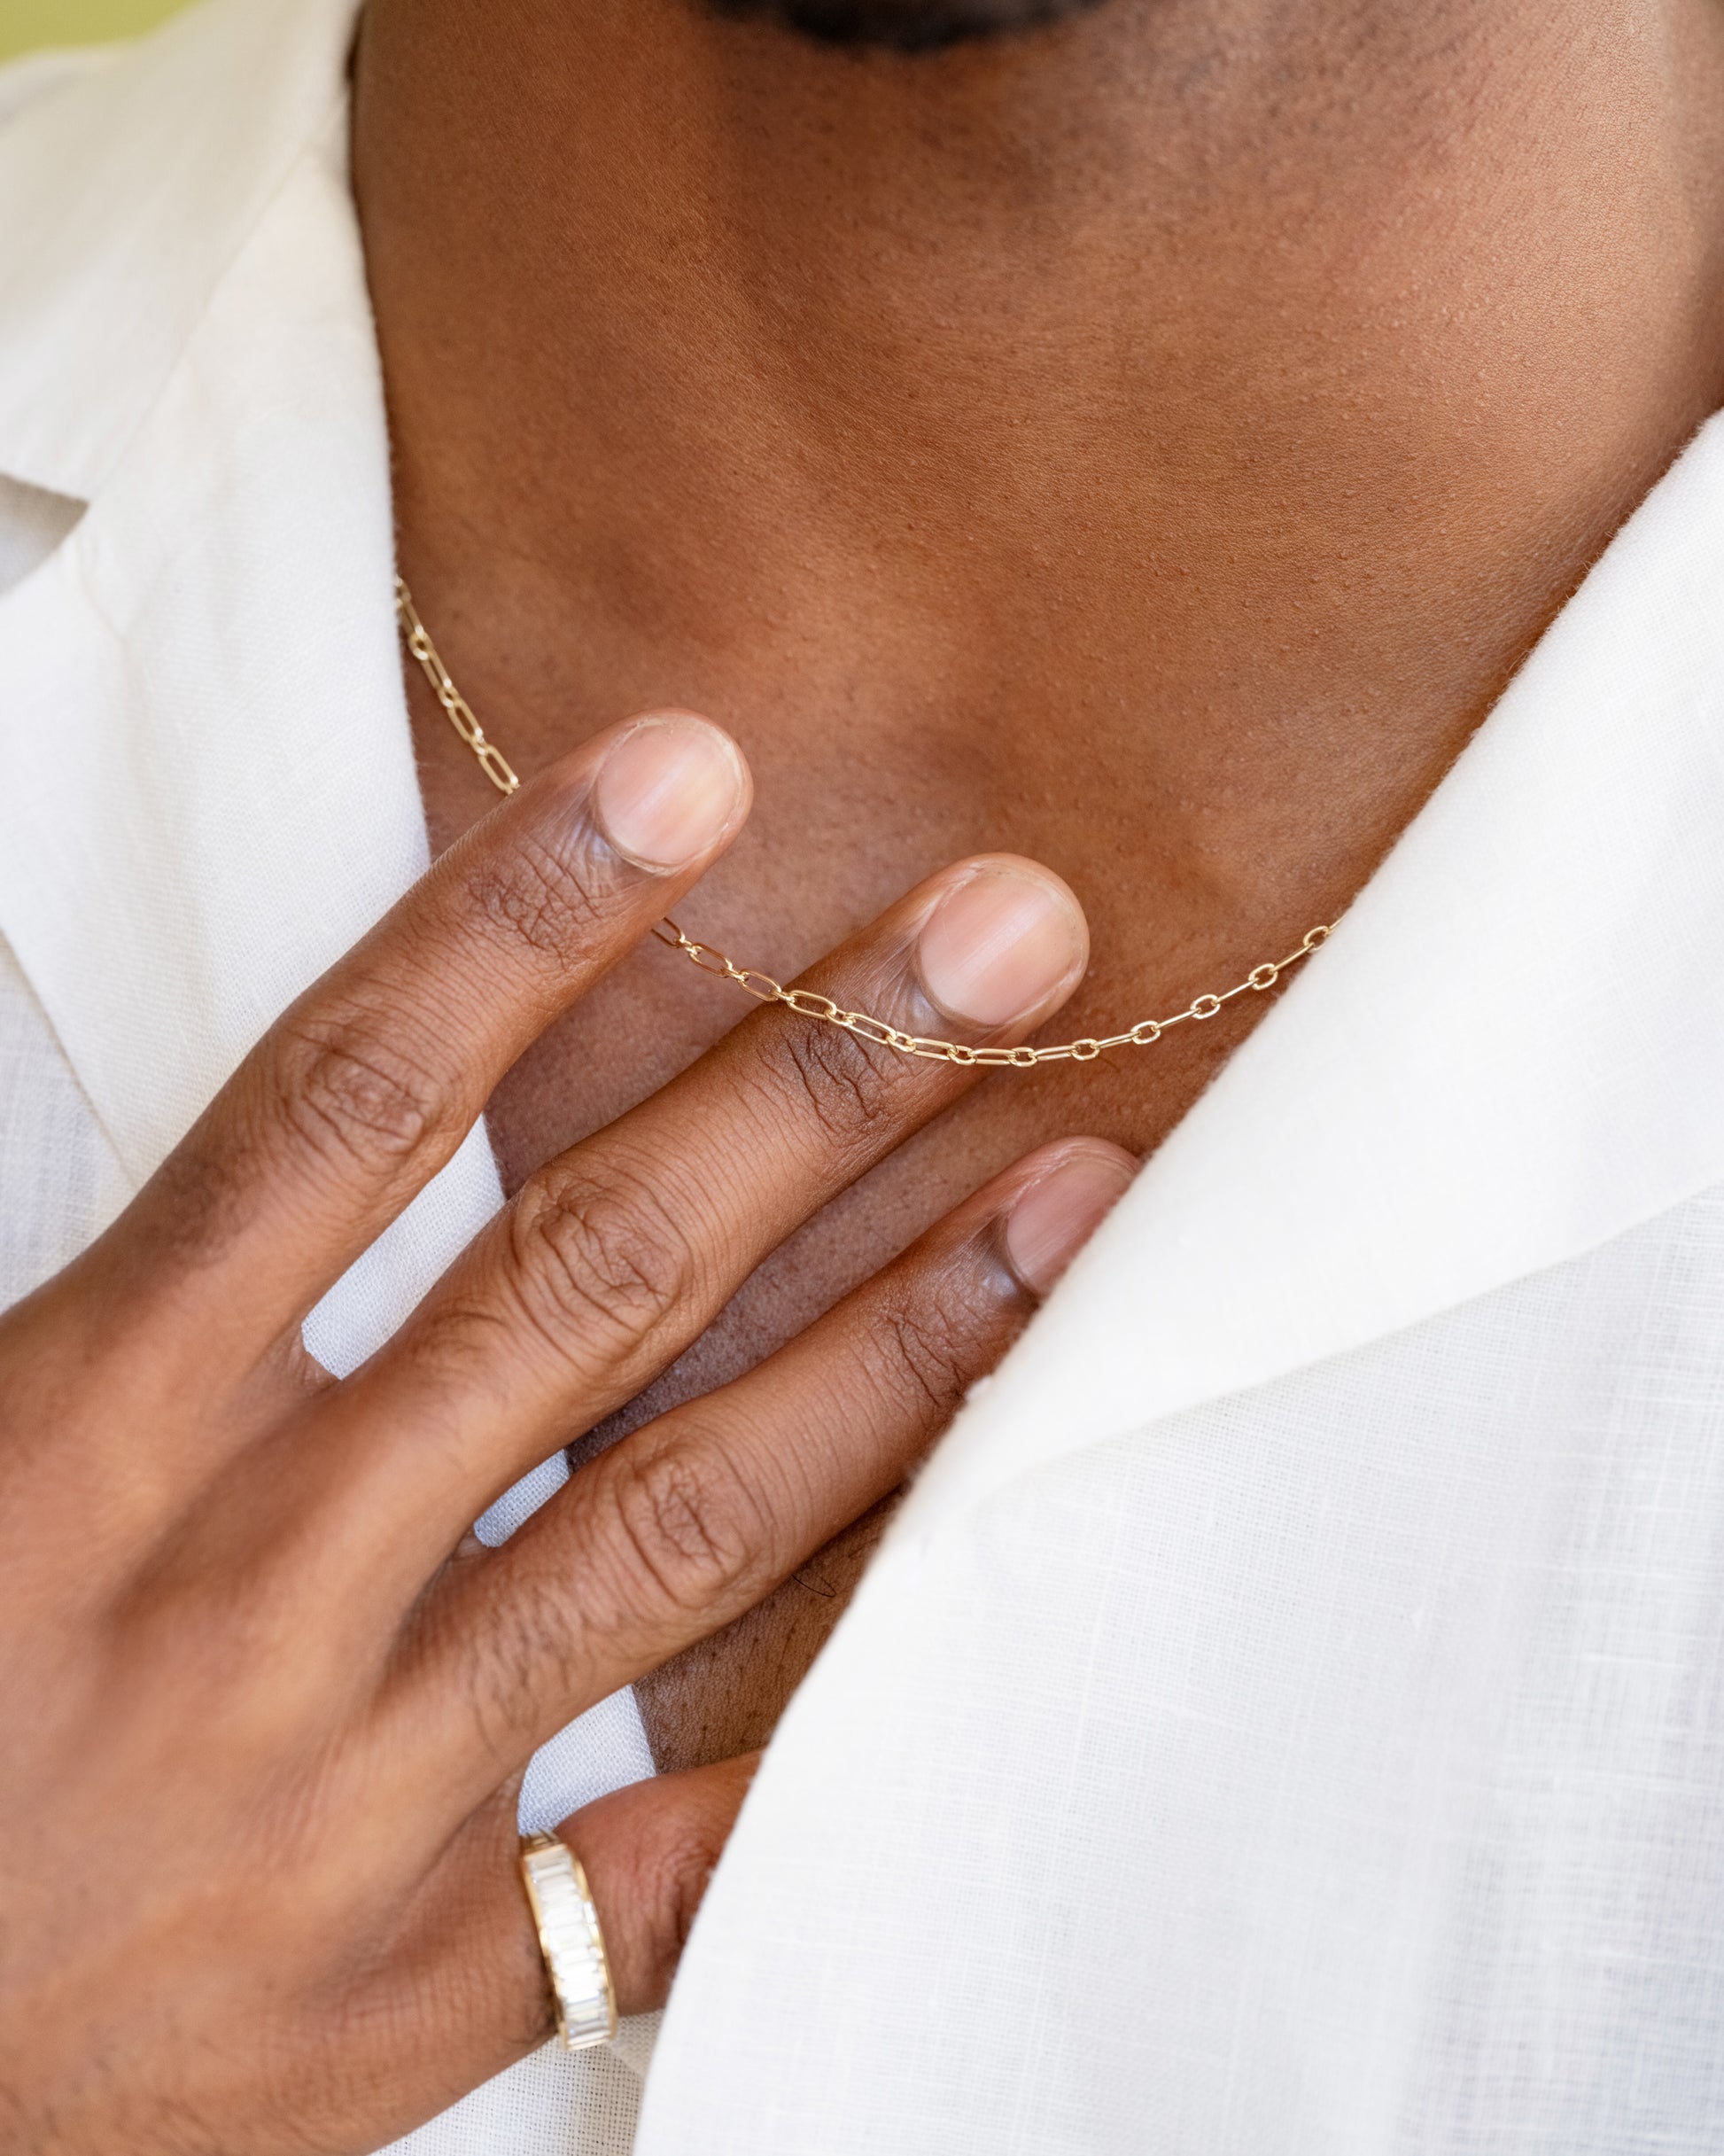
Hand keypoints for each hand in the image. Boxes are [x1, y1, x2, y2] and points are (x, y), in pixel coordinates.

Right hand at [0, 709, 1131, 2153]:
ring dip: (899, 1346)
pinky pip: (665, 1858)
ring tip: (1073, 1198)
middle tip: (1006, 936)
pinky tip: (984, 1591)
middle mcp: (249, 1577)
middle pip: (583, 1274)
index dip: (527, 919)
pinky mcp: (409, 1979)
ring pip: (681, 1521)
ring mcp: (350, 1786)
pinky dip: (812, 1735)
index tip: (692, 776)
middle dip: (809, 1086)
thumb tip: (307, 1114)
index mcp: (91, 1421)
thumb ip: (133, 1288)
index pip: (348, 1103)